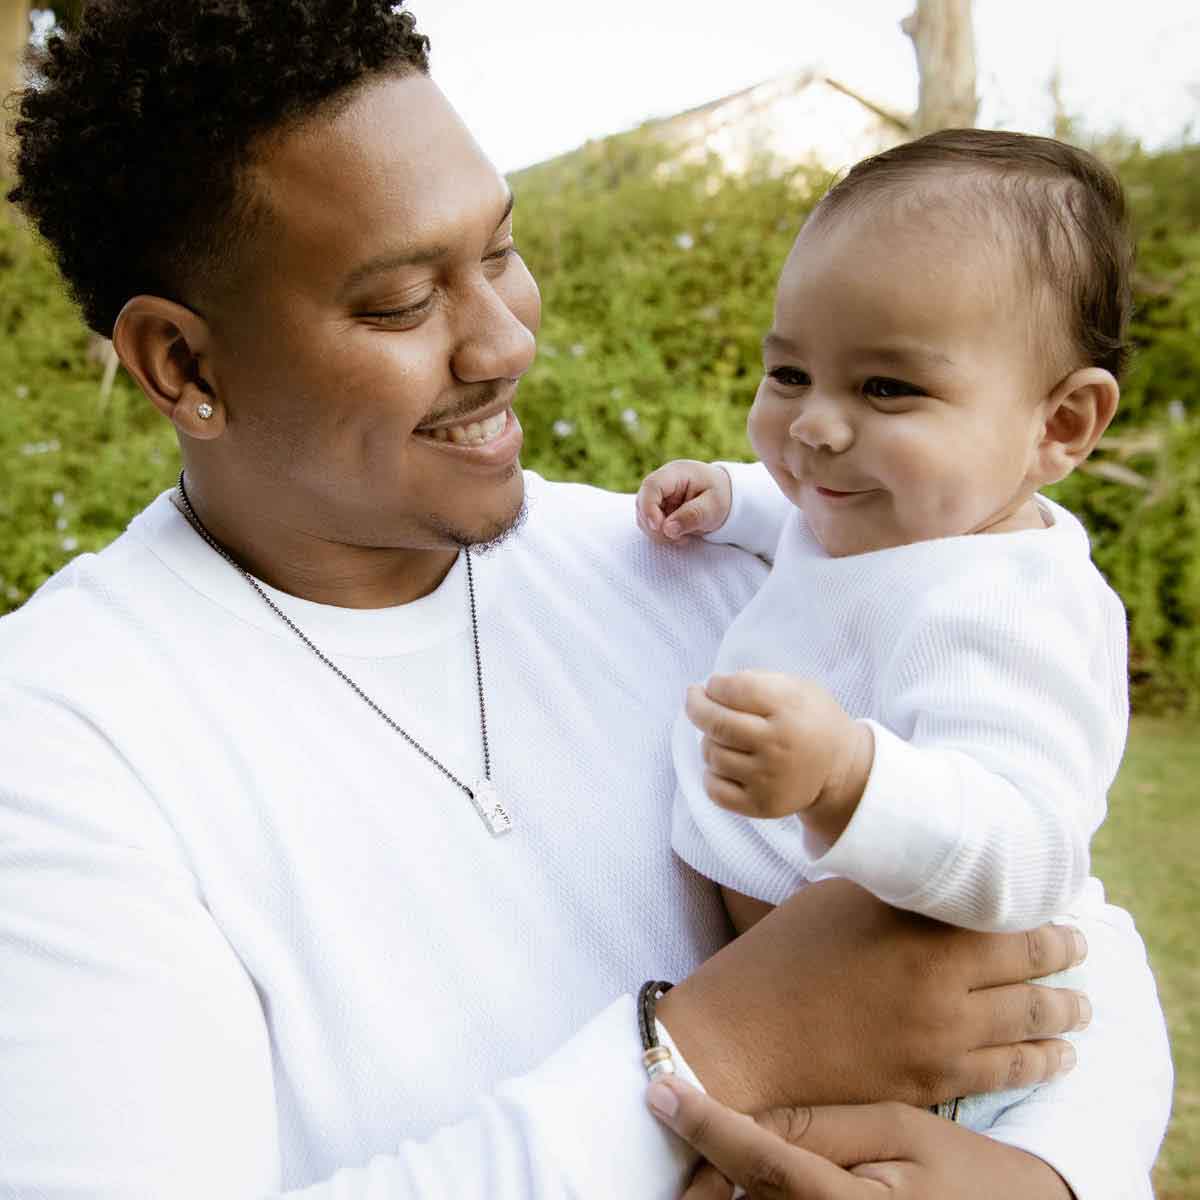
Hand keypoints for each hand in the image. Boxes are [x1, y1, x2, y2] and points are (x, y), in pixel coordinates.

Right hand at [637, 460, 731, 543]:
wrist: (724, 498)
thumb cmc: (720, 497)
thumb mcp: (713, 507)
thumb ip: (692, 516)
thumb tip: (667, 529)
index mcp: (676, 473)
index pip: (652, 486)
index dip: (649, 508)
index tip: (658, 527)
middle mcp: (661, 482)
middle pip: (643, 503)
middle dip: (656, 526)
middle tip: (679, 537)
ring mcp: (656, 496)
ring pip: (643, 517)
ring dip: (659, 533)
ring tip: (683, 536)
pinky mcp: (656, 509)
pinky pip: (649, 525)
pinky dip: (662, 535)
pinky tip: (679, 535)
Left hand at [646, 1078, 1072, 1199]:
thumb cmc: (965, 1173)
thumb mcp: (901, 1129)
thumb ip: (821, 1125)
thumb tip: (747, 1117)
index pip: (761, 1162)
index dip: (705, 1124)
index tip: (659, 1092)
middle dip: (705, 1169)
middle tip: (681, 1120)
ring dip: (726, 1190)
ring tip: (712, 1160)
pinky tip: (745, 1182)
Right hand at [657, 879, 1088, 1114]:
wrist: (742, 1040)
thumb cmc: (780, 958)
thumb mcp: (835, 902)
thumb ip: (895, 894)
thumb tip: (935, 881)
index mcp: (917, 932)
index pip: (1005, 918)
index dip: (1039, 911)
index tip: (1058, 901)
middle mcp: (941, 987)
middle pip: (1029, 971)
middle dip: (1063, 958)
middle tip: (1079, 948)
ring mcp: (940, 1042)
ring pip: (1029, 1028)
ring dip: (1064, 1015)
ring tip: (1080, 1009)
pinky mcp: (929, 1084)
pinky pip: (1004, 1074)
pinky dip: (1039, 1062)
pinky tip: (1053, 1056)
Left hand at [685, 670, 872, 838]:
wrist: (839, 769)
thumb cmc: (810, 721)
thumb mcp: (798, 688)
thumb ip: (759, 681)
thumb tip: (713, 688)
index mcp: (790, 709)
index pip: (736, 690)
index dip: (716, 684)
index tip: (714, 685)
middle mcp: (778, 745)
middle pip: (717, 723)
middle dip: (696, 706)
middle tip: (694, 698)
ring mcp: (768, 779)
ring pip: (712, 754)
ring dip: (709, 741)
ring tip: (723, 736)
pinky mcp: (760, 805)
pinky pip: (714, 789)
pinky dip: (711, 774)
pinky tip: (724, 765)